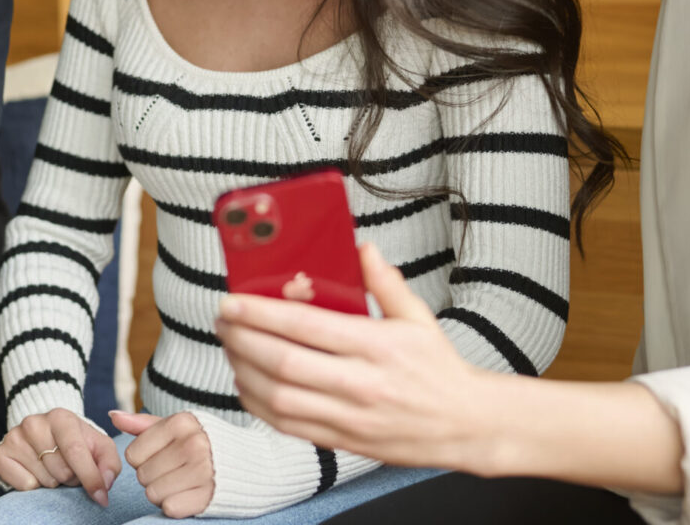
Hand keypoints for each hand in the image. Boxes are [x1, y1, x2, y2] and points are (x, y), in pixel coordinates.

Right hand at [0, 407, 119, 505]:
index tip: (101, 496)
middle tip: (69, 468)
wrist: (46, 435)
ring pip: (44, 480)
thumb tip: (105, 484)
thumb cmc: (76, 442)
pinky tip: (36, 471)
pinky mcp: (0, 454)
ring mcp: (14, 437)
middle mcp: (34, 423)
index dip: (90, 478)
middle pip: (61, 471)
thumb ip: (109, 464)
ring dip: (54, 482)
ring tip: (53, 468)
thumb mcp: (99, 447)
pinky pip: (25, 485)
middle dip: (72, 478)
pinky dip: (35, 485)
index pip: (75, 452)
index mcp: (60, 417)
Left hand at [111, 409, 212, 517]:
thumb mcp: (176, 427)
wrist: (247, 463)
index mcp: (182, 423)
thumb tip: (112, 415)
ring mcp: (203, 471)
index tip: (161, 456)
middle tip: (172, 470)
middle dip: (152, 476)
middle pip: (142, 475)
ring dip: (162, 492)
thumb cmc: (203, 442)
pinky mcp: (208, 496)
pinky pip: (170, 507)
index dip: (142, 459)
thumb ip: (142, 423)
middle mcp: (193, 445)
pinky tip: (187, 494)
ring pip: (153, 493)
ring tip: (179, 482)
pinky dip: (175, 505)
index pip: (133, 454)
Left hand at [217, 243, 496, 470]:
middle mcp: (361, 383)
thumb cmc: (440, 369)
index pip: (307, 327)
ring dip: (244, 371)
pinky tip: (247, 383)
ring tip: (231, 348)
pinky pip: (287, 426)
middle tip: (223, 321)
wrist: (466, 425)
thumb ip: (386, 283)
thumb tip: (362, 249)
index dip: (262, 313)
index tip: (234, 301)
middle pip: (284, 362)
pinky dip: (258, 404)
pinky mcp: (342, 441)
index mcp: (378, 347)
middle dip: (243, 340)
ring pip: (279, 397)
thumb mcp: (419, 319)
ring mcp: (350, 417)